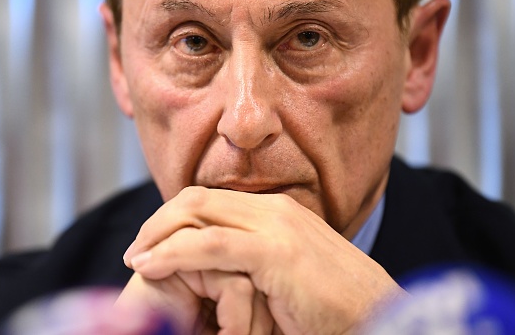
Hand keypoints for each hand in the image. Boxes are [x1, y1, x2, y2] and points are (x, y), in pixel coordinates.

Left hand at [123, 187, 406, 333]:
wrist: (378, 315)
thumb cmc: (333, 306)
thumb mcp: (288, 275)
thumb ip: (257, 262)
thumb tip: (224, 273)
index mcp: (277, 212)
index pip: (211, 200)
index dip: (174, 218)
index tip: (151, 244)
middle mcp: (275, 210)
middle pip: (198, 200)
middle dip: (159, 222)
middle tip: (136, 250)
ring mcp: (277, 226)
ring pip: (199, 215)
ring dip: (158, 235)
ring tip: (135, 259)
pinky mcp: (277, 252)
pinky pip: (211, 245)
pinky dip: (174, 252)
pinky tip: (150, 267)